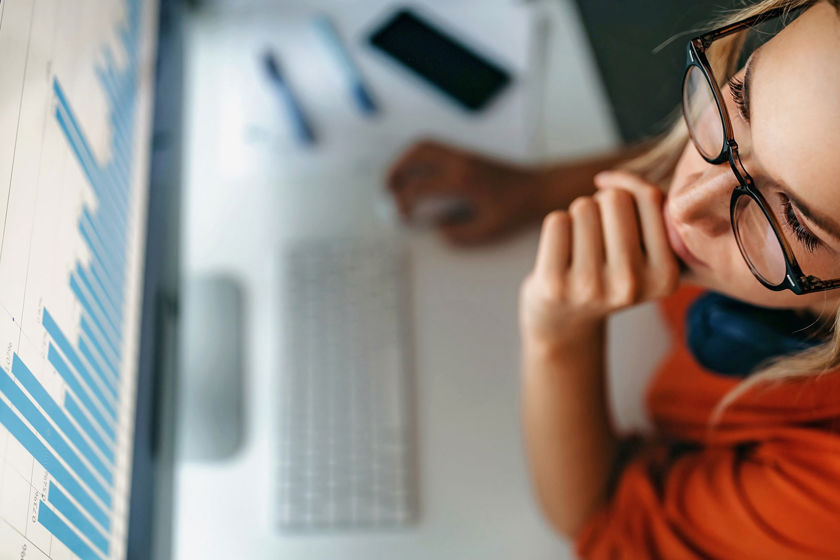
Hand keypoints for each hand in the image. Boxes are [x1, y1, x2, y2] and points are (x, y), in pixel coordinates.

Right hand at [386, 139, 544, 244]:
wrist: (536, 188)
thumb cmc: (515, 209)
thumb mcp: (488, 229)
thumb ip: (459, 234)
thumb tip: (438, 230)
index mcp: (461, 180)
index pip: (419, 186)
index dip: (403, 202)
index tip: (401, 216)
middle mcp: (459, 161)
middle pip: (416, 154)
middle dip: (396, 171)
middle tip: (387, 191)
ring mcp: (462, 154)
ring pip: (423, 146)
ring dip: (404, 161)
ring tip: (396, 181)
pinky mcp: (466, 154)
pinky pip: (434, 148)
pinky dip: (418, 158)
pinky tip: (416, 176)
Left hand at [519, 170, 679, 344]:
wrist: (564, 322)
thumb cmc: (607, 272)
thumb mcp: (645, 249)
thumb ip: (646, 206)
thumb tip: (606, 178)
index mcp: (665, 276)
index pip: (650, 199)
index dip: (630, 193)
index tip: (622, 216)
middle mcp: (631, 286)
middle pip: (614, 198)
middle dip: (602, 206)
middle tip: (597, 241)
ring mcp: (591, 287)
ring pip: (583, 207)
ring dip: (578, 218)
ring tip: (580, 251)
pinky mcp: (554, 285)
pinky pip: (557, 221)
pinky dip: (556, 228)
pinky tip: (559, 256)